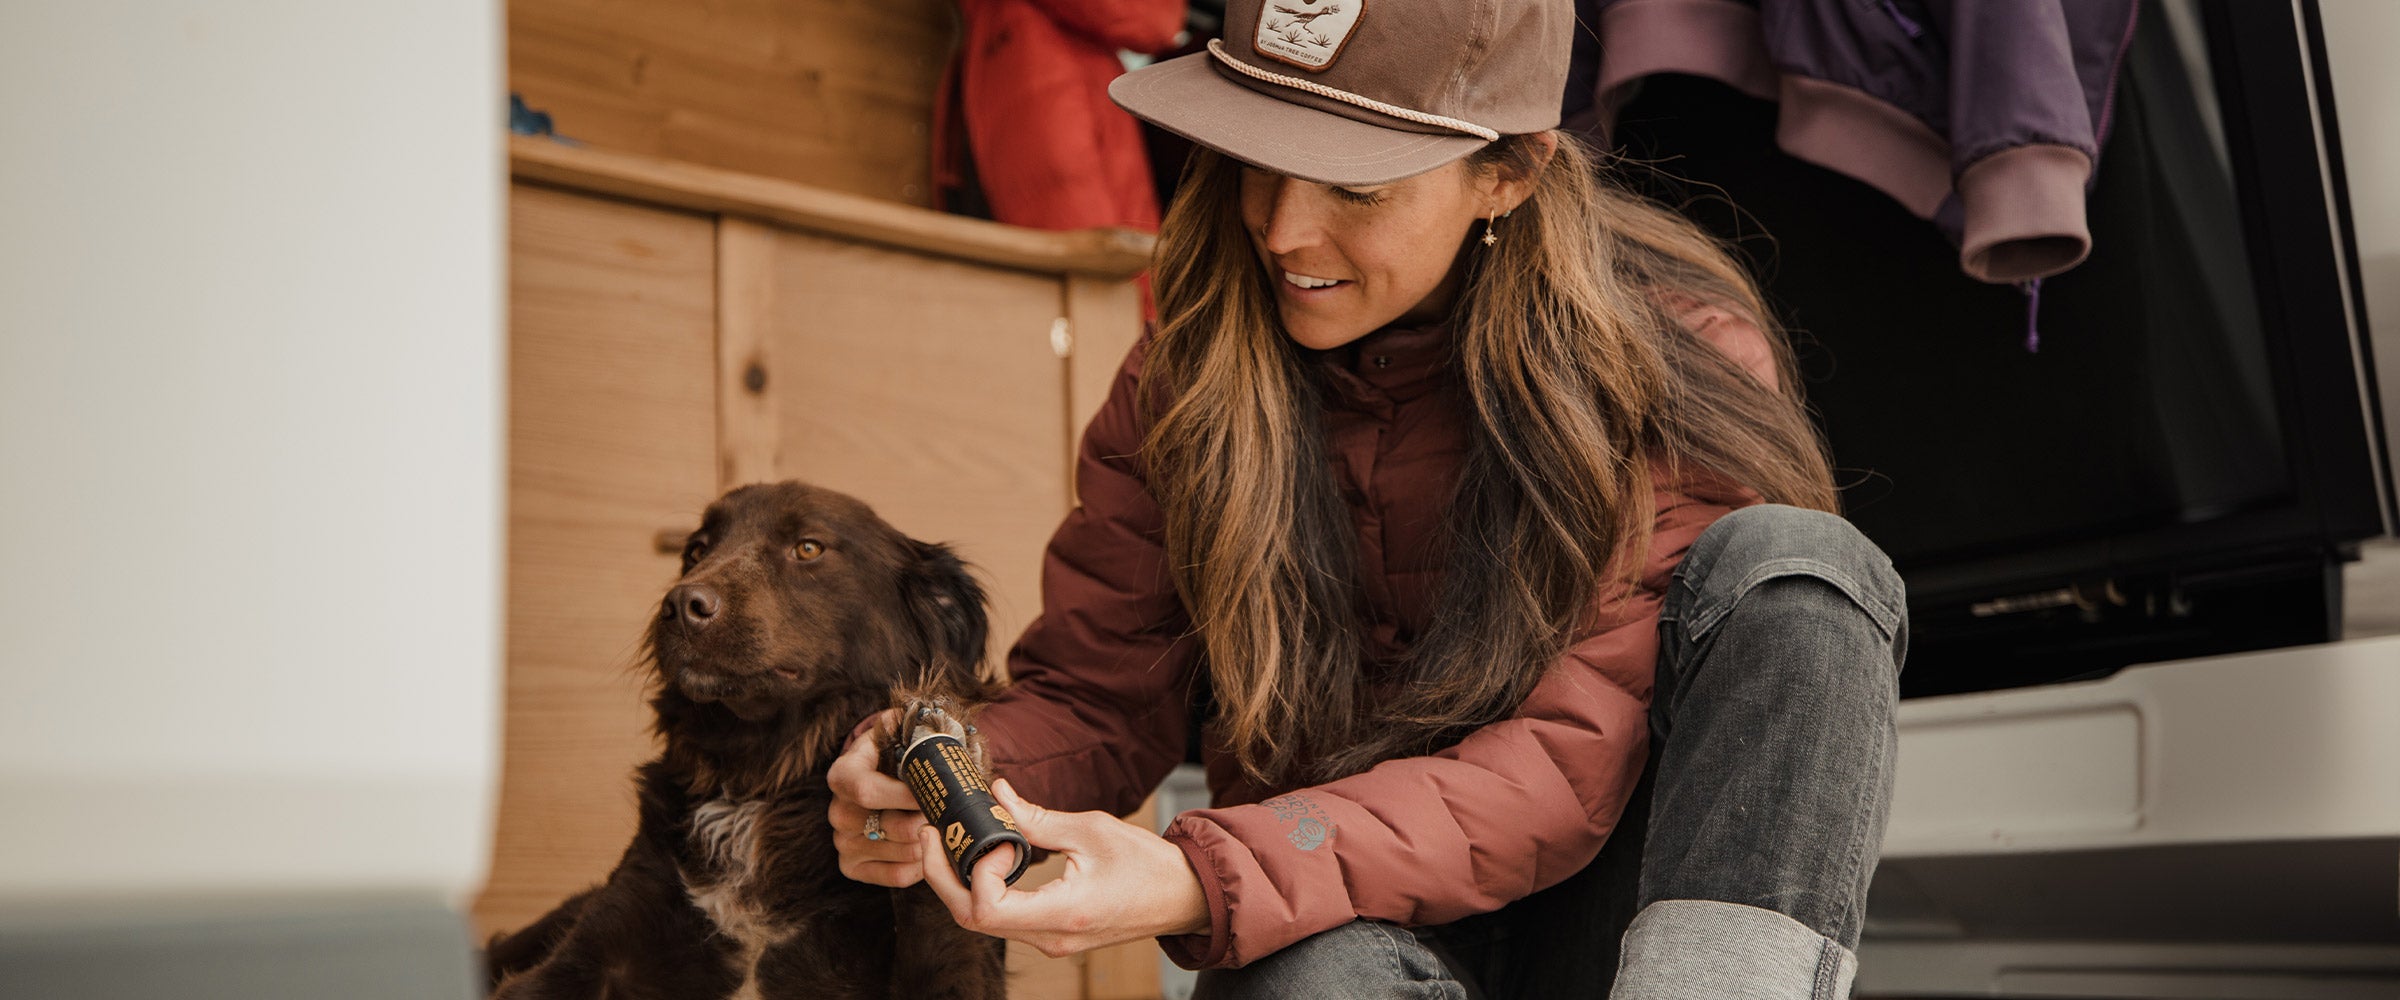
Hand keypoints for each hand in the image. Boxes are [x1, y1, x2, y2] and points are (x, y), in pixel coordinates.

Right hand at [827, 709, 930, 886]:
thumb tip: (937, 726)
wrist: (876, 781)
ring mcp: (843, 842)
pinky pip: (897, 875)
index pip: (866, 790)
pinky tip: (930, 847)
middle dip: (929, 821)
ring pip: (902, 851)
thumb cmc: (894, 755)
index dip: (905, 795)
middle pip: (893, 827)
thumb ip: (914, 727)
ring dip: (931, 842)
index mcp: (842, 775)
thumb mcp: (899, 733)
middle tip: (950, 812)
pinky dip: (921, 865)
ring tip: (943, 825)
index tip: (935, 792)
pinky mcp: (851, 867)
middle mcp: (837, 812)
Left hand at [919, 778, 1209, 957]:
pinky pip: (1002, 919)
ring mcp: (1049, 942)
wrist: (1182, 897)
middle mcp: (1049, 937)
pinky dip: (985, 889)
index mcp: (1062, 913)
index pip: (986, 908)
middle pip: (971, 920)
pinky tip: (988, 858)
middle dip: (942, 877)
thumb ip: (1038, 817)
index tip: (1002, 838)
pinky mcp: (1051, 935)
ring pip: (981, 922)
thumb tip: (997, 793)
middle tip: (933, 836)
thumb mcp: (1092, 830)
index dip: (977, 869)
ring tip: (957, 841)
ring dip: (961, 882)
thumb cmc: (1147, 865)